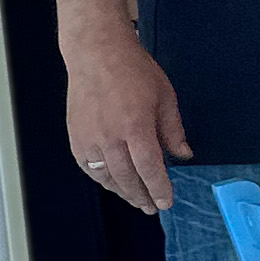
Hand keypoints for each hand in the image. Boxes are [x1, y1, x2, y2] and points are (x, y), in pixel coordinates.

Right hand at [66, 25, 188, 213]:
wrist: (96, 53)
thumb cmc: (133, 71)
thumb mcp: (165, 97)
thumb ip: (173, 130)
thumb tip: (183, 155)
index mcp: (136, 128)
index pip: (149, 169)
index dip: (159, 189)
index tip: (166, 202)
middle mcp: (109, 138)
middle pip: (127, 178)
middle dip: (142, 196)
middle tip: (153, 207)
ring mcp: (89, 139)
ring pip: (106, 177)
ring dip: (122, 192)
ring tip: (136, 200)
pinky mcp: (75, 137)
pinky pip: (88, 167)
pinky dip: (102, 179)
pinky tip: (113, 183)